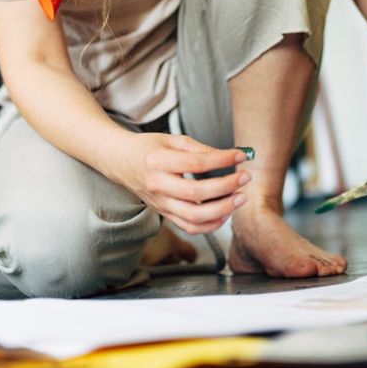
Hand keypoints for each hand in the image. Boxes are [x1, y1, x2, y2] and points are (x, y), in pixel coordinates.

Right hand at [108, 133, 249, 235]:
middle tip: (245, 177)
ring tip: (239, 197)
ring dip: (223, 210)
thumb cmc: (148, 148)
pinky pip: (190, 227)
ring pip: (194, 217)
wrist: (121, 162)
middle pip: (196, 194)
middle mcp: (157, 186)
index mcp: (157, 162)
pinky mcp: (164, 214)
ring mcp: (160, 204)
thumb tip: (230, 156)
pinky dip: (211, 225)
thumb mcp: (172, 140)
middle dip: (226, 187)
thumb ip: (200, 149)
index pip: (195, 163)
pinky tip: (225, 212)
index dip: (222, 160)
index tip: (241, 155)